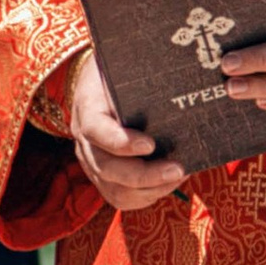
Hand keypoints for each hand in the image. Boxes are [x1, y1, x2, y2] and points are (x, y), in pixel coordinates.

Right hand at [68, 50, 191, 208]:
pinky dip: (148, 196)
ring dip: (151, 190)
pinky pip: (122, 198)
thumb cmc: (119, 73)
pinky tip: (170, 182)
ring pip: (116, 191)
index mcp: (87, 108)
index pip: (96, 131)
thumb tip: (181, 83)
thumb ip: (139, 76)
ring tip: (179, 175)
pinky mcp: (103, 178)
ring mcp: (92, 163)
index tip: (151, 145)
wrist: (100, 85)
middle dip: (145, 175)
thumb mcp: (123, 66)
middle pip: (107, 169)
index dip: (121, 142)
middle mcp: (84, 141)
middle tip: (178, 169)